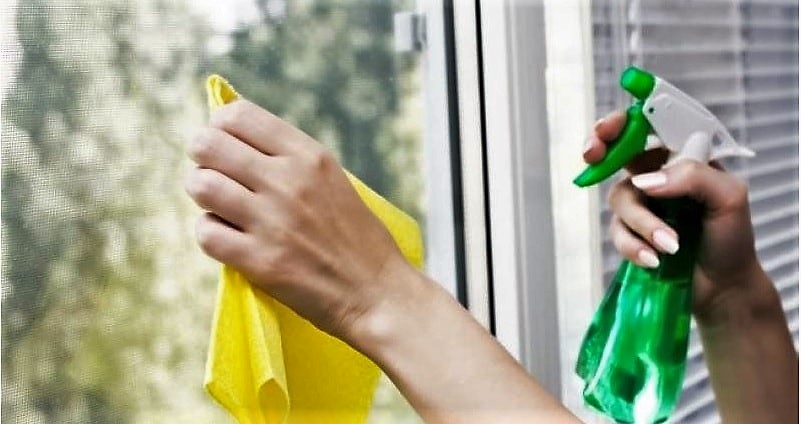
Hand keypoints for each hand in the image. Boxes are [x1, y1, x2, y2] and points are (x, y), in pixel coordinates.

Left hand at [185, 99, 415, 340]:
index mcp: (308, 155)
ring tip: (221, 208)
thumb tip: (230, 136)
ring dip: (203, 196)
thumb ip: (287, 157)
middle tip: (216, 176)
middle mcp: (288, 181)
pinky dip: (211, 234)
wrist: (377, 291)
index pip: (236, 115)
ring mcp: (273, 221)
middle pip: (207, 145)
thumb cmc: (353, 235)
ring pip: (200, 185)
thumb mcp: (331, 179)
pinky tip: (229, 238)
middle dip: (203, 159)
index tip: (227, 148)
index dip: (219, 129)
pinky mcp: (260, 261)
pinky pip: (206, 232)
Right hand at [584, 110, 768, 320]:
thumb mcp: (729, 197)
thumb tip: (646, 181)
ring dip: (642, 223)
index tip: (608, 128)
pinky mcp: (631, 233)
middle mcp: (658, 176)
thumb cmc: (731, 238)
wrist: (724, 286)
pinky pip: (618, 232)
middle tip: (593, 156)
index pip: (651, 127)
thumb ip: (692, 177)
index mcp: (683, 158)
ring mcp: (642, 204)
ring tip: (670, 246)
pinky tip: (655, 260)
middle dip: (600, 151)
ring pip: (619, 199)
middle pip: (617, 153)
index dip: (624, 122)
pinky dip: (634, 246)